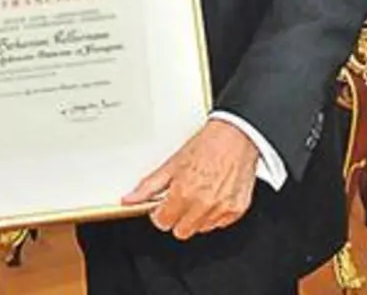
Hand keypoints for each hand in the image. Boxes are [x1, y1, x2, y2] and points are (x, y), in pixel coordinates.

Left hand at [123, 120, 258, 239]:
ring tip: (200, 193)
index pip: (163, 222)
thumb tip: (130, 199)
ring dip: (197, 217)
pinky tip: (215, 195)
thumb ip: (149, 186)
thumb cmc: (207, 145)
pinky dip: (215, 214)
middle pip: (181, 231)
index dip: (161, 213)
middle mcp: (203, 204)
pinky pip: (219, 224)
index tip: (163, 205)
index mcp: (184, 193)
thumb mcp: (172, 163)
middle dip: (178, 217)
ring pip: (200, 228)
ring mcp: (222, 209)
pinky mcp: (237, 210)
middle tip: (182, 199)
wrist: (236, 136)